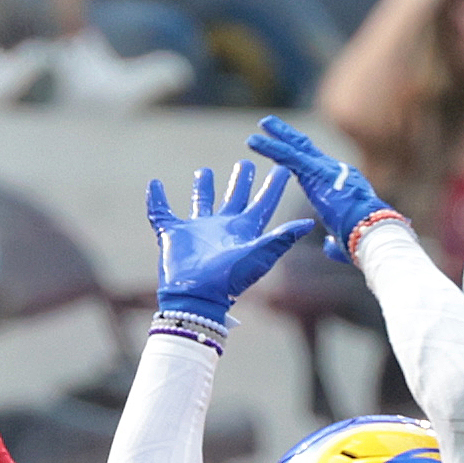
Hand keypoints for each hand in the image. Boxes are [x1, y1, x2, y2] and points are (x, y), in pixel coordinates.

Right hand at [149, 160, 314, 323]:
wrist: (197, 297)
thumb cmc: (230, 279)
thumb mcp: (259, 255)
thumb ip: (282, 238)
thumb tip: (309, 223)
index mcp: (243, 232)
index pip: (263, 204)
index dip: (273, 187)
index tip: (284, 167)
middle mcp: (221, 229)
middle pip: (234, 199)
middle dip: (240, 182)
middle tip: (246, 163)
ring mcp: (197, 231)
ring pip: (201, 203)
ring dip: (203, 188)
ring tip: (205, 171)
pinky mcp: (173, 234)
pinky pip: (161, 212)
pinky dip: (156, 199)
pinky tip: (154, 185)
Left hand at [247, 115, 393, 262]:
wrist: (372, 235)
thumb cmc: (364, 242)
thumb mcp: (346, 242)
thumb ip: (335, 241)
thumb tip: (329, 245)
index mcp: (342, 187)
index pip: (317, 169)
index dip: (301, 159)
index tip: (287, 154)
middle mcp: (335, 172)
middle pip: (306, 149)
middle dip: (288, 137)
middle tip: (270, 126)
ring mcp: (326, 169)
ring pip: (296, 148)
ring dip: (277, 136)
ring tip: (260, 125)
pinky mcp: (316, 173)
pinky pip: (289, 157)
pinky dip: (270, 148)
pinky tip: (254, 142)